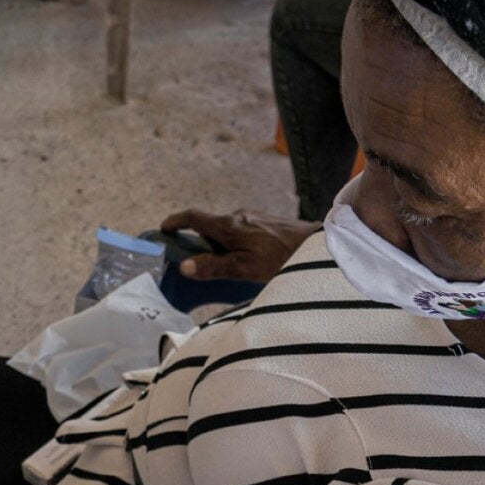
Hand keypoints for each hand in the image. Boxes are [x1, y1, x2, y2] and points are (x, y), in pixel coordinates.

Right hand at [160, 208, 319, 282]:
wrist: (319, 245)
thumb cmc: (281, 258)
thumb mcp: (244, 268)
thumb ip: (214, 267)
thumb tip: (184, 267)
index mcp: (228, 226)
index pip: (194, 217)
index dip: (176, 222)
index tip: (165, 228)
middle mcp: (239, 216)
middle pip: (211, 225)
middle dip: (201, 241)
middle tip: (198, 262)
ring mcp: (254, 217)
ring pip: (228, 230)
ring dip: (221, 244)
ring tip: (227, 268)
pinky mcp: (267, 222)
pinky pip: (242, 231)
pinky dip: (236, 243)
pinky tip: (247, 261)